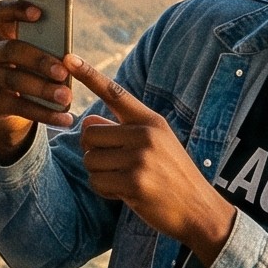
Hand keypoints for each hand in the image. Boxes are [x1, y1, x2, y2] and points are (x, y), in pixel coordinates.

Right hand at [0, 0, 72, 158]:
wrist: (12, 106)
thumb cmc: (33, 71)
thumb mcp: (40, 55)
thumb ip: (50, 49)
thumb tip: (70, 58)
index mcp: (3, 33)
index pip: (1, 12)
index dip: (17, 9)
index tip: (38, 13)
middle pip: (11, 49)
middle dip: (39, 60)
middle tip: (62, 72)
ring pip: (13, 80)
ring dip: (43, 89)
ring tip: (66, 97)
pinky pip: (19, 108)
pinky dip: (45, 114)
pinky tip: (64, 118)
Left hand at [65, 55, 234, 260]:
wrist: (199, 209)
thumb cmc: (172, 175)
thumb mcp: (156, 144)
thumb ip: (122, 130)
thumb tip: (87, 122)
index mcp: (150, 121)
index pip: (114, 93)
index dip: (89, 74)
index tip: (68, 57)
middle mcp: (145, 135)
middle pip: (89, 135)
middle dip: (94, 152)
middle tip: (116, 165)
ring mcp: (140, 158)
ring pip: (89, 160)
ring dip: (100, 174)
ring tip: (125, 180)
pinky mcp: (134, 183)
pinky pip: (96, 181)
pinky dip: (104, 190)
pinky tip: (125, 193)